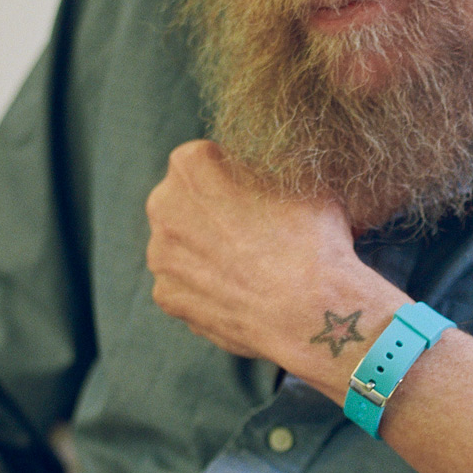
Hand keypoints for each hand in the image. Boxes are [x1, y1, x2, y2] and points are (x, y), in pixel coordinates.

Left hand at [145, 141, 402, 394]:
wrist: (311, 313)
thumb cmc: (312, 240)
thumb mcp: (303, 180)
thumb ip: (270, 167)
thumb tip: (266, 169)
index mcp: (190, 165)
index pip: (206, 159)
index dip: (235, 176)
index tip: (257, 194)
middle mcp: (163, 205)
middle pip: (186, 201)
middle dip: (212, 212)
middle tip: (253, 232)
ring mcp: (160, 255)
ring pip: (182, 245)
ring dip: (207, 251)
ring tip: (249, 267)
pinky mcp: (166, 296)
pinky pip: (184, 284)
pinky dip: (206, 288)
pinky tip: (238, 294)